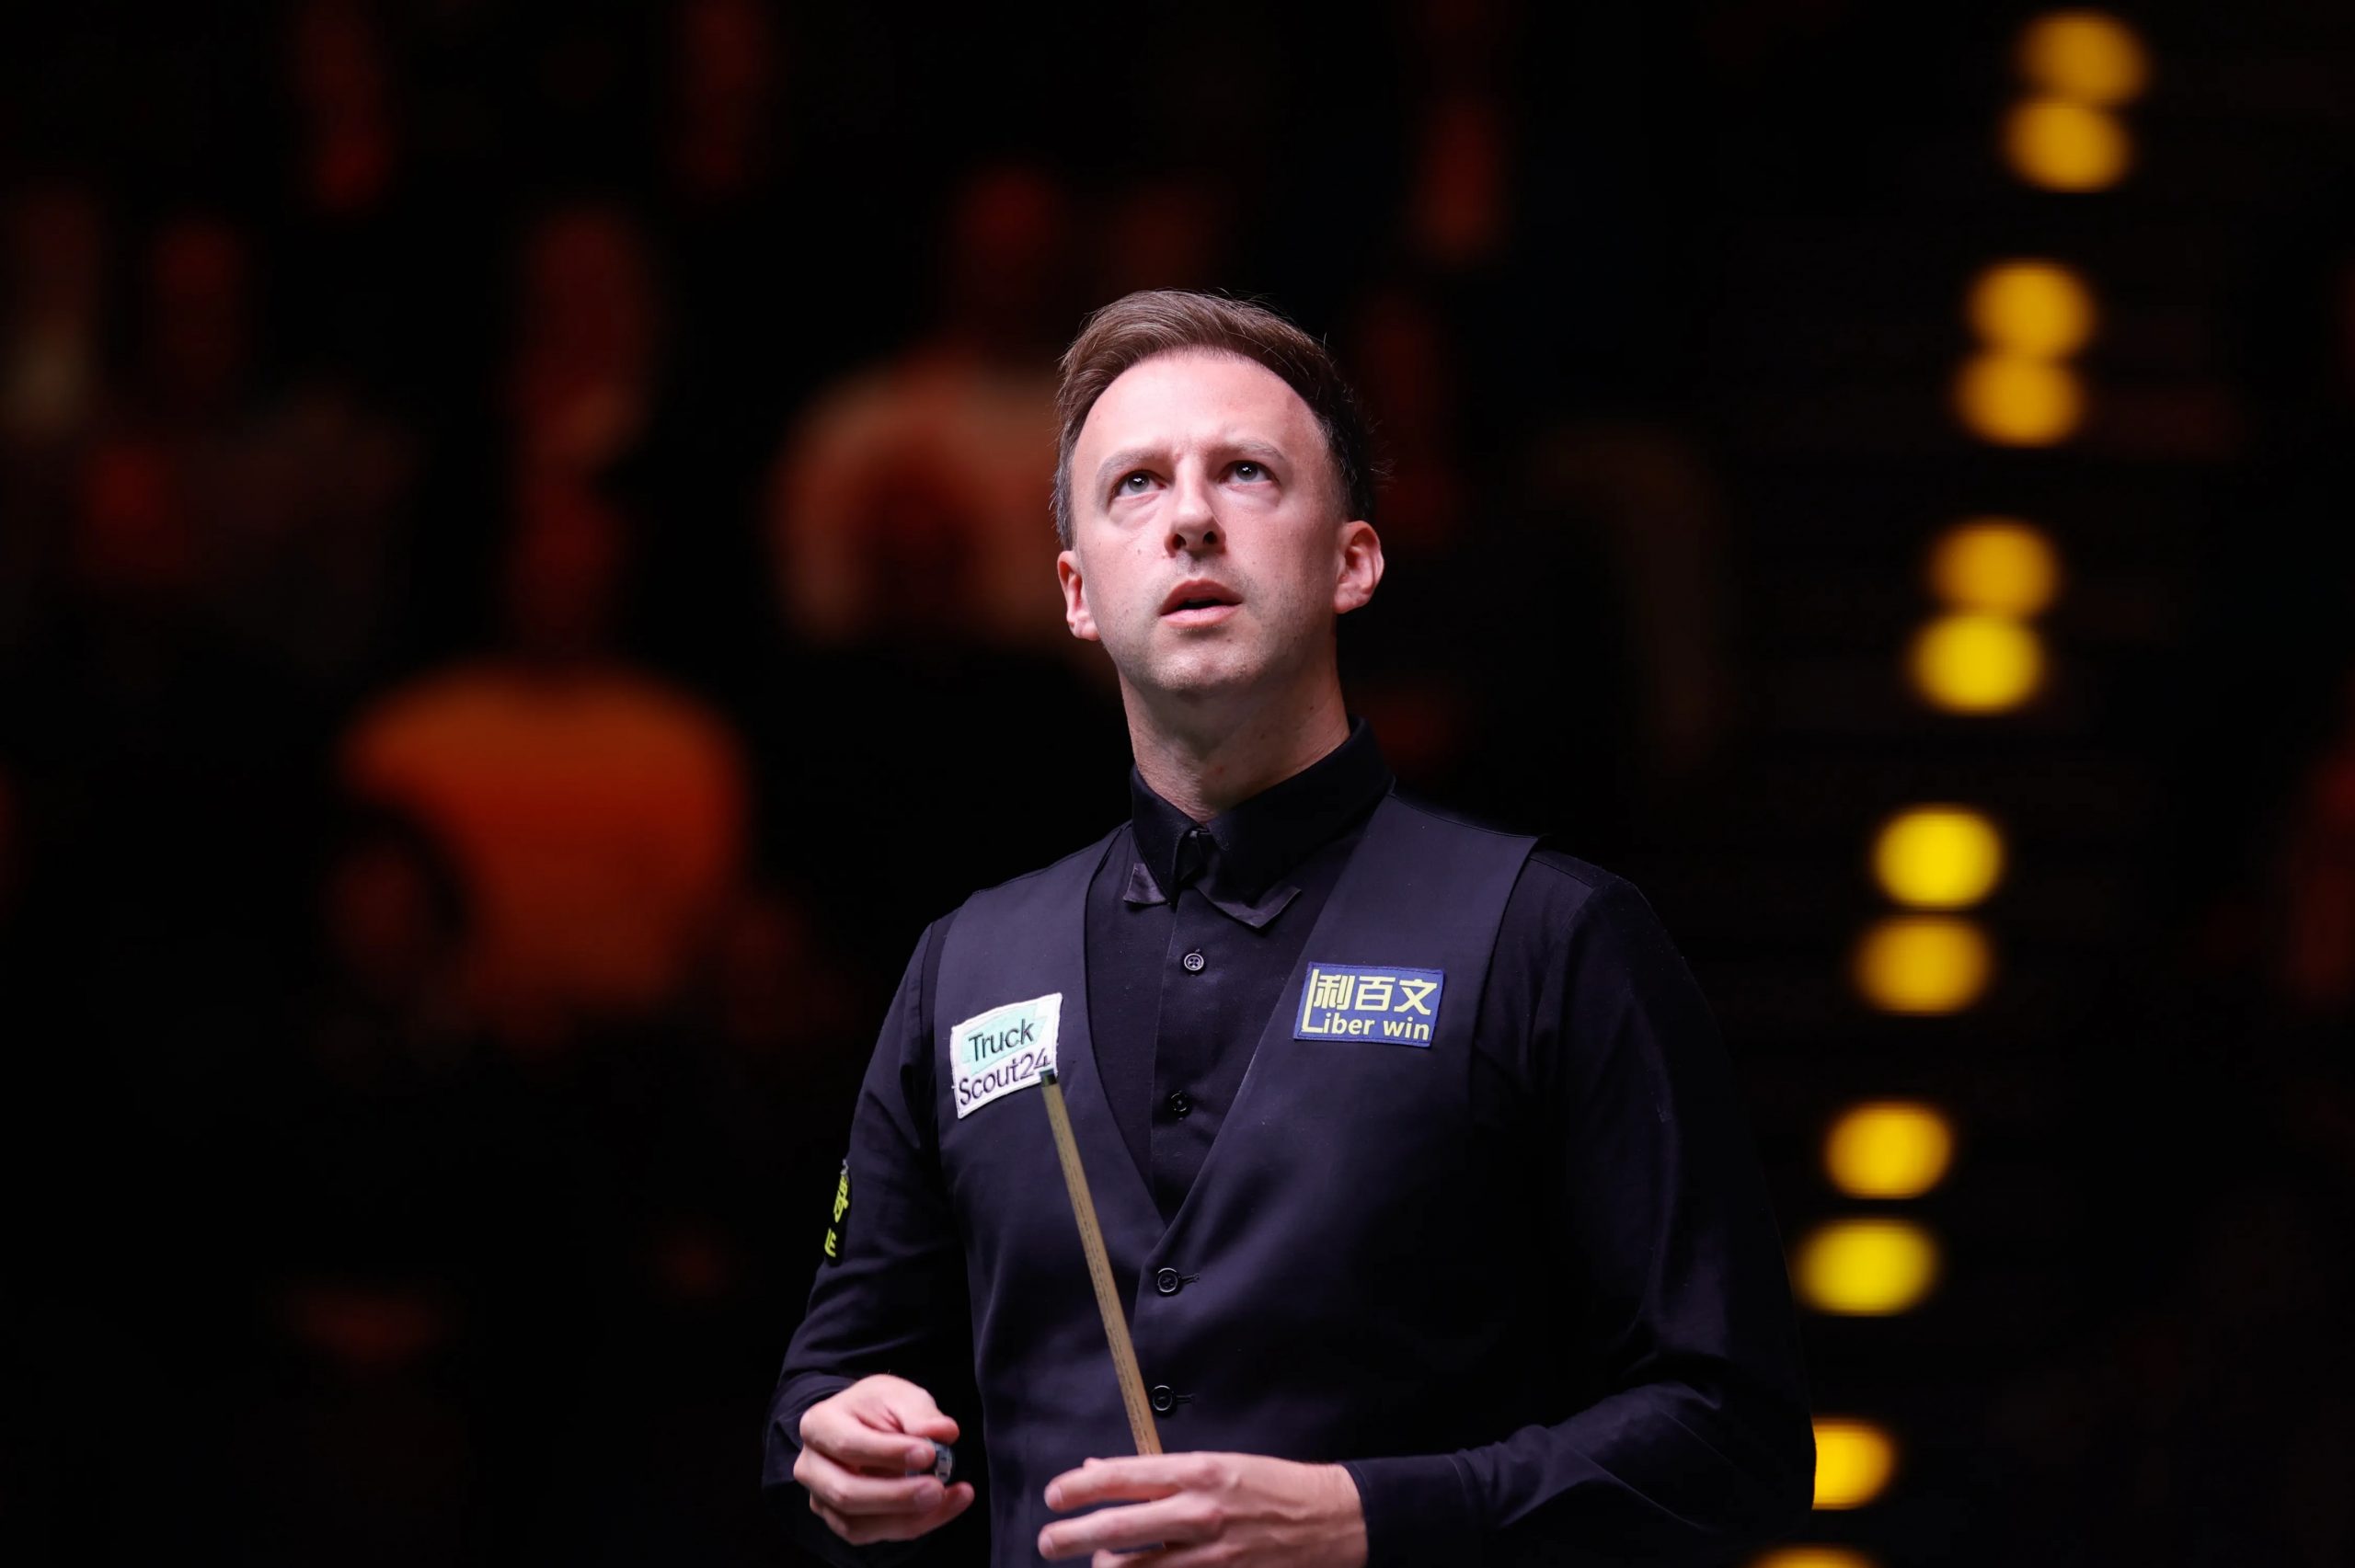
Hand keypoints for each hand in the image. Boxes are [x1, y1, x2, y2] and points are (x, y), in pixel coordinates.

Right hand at [794, 1373, 976, 1544]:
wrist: (865, 1423)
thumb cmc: (878, 1408)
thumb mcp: (899, 1395)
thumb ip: (920, 1413)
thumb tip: (943, 1431)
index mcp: (819, 1424)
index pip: (848, 1444)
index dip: (888, 1453)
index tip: (928, 1453)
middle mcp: (811, 1466)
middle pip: (846, 1493)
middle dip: (896, 1496)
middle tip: (937, 1488)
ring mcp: (821, 1498)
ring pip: (857, 1524)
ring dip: (907, 1517)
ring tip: (946, 1497)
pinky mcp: (840, 1521)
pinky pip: (872, 1534)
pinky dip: (911, 1525)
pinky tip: (942, 1507)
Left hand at [1038, 1452, 1366, 1566]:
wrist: (1331, 1520)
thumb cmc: (1271, 1486)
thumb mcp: (1217, 1464)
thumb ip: (1159, 1472)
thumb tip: (1100, 1469)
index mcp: (1198, 1471)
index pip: (1122, 1475)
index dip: (1079, 1486)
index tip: (1054, 1495)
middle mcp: (1200, 1511)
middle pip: (1117, 1527)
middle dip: (1072, 1536)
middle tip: (1048, 1541)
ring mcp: (1211, 1554)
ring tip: (1093, 1567)